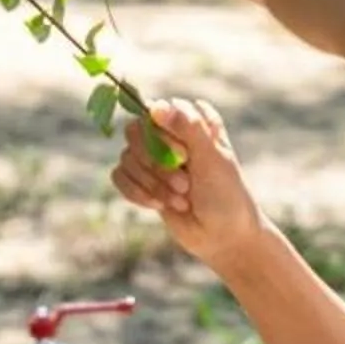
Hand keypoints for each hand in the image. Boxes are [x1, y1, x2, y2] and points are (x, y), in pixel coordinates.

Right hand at [109, 99, 262, 266]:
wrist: (223, 236)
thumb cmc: (225, 194)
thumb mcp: (212, 158)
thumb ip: (188, 127)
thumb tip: (156, 106)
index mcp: (191, 119)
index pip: (157, 110)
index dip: (164, 136)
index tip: (185, 157)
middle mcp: (170, 133)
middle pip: (135, 132)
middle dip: (156, 165)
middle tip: (184, 184)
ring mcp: (154, 156)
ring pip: (127, 156)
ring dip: (152, 184)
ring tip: (180, 200)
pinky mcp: (142, 179)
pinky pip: (119, 175)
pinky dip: (136, 192)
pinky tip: (157, 205)